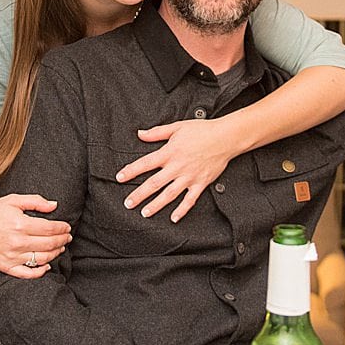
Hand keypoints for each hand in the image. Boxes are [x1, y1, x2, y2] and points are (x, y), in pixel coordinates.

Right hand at [0, 195, 71, 277]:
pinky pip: (27, 273)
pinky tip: (47, 266)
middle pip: (49, 244)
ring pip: (42, 258)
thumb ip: (35, 201)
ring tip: (60, 247)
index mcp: (20, 224)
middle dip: (63, 240)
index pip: (50, 229)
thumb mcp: (13, 200)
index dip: (62, 228)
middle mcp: (17, 242)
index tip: (67, 227)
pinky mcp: (6, 267)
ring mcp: (11, 256)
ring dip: (56, 253)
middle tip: (67, 237)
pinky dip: (40, 272)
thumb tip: (55, 205)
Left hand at [115, 119, 233, 221]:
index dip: (131, 171)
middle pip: (154, 183)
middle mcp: (177, 167)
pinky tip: (174, 218)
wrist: (225, 137)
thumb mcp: (177, 126)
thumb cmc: (202, 130)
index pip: (145, 164)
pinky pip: (189, 200)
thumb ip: (157, 132)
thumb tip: (140, 133)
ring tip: (144, 213)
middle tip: (128, 204)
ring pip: (169, 195)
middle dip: (139, 194)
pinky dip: (182, 210)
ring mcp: (189, 177)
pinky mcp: (200, 183)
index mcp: (169, 152)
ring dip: (156, 205)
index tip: (119, 177)